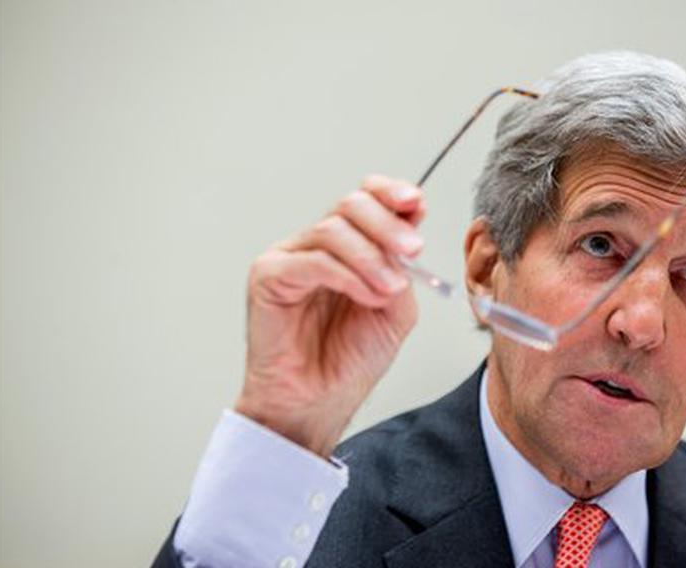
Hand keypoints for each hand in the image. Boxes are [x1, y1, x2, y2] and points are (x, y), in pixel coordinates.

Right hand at [235, 175, 425, 457]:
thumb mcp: (396, 308)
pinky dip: (348, 275)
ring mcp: (291, 257)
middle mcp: (317, 246)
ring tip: (388, 290)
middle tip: (412, 250)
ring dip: (371, 258)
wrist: (320, 403)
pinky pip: (314, 260)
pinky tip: (366, 296)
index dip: (391, 193)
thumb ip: (402, 268)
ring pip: (333, 229)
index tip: (416, 204)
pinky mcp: (268, 275)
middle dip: (388, 224)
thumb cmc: (350, 361)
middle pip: (351, 204)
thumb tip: (409, 230)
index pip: (366, 198)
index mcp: (350, 247)